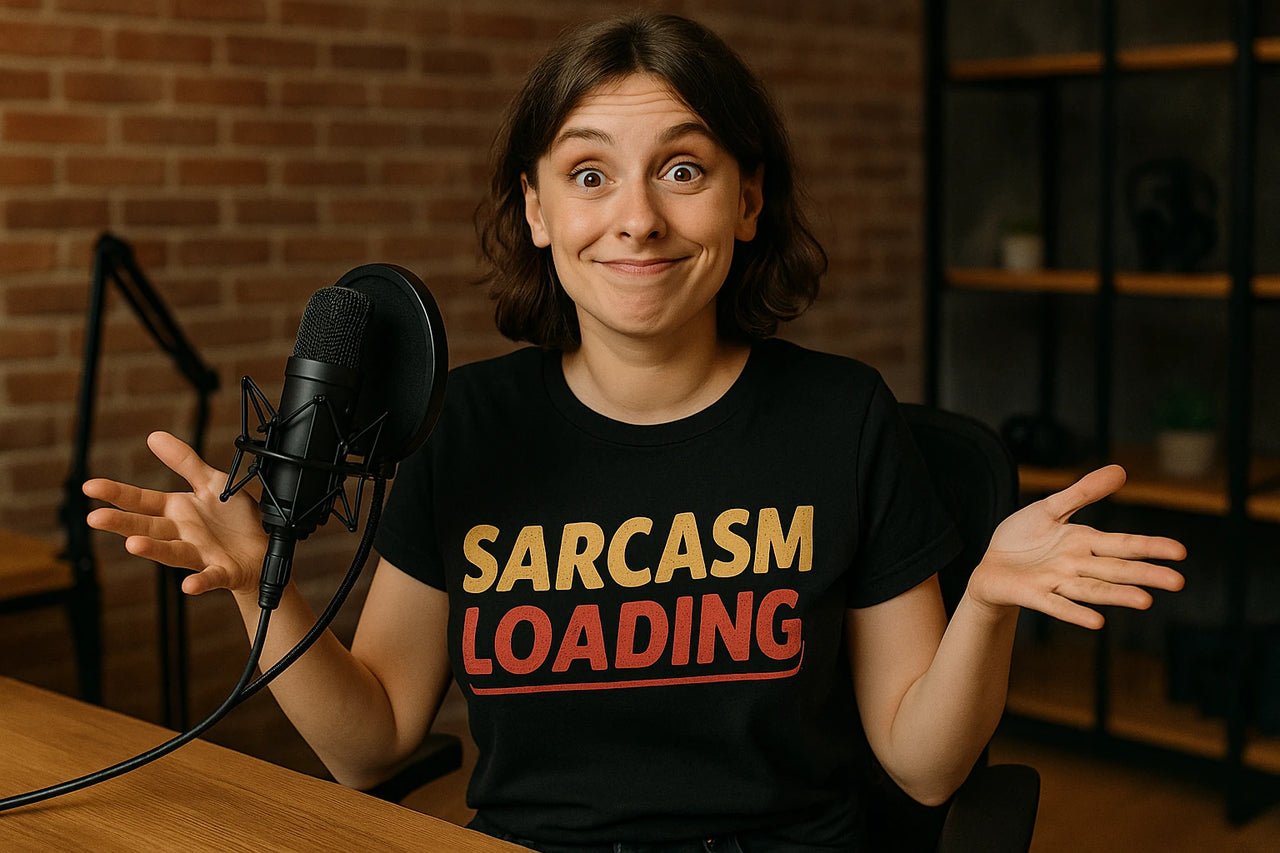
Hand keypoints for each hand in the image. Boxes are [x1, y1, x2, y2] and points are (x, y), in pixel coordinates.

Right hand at [83, 431, 267, 598]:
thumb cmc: (234, 519)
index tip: (89, 486)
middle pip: (148, 527)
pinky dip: (200, 582)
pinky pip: (210, 577)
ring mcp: (200, 554)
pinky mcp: (222, 571)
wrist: (264, 548)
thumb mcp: (211, 483)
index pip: (141, 501)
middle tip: (95, 518)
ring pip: (173, 552)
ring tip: (134, 544)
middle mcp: (182, 534)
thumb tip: (154, 436)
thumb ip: (184, 462)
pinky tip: (189, 585)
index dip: (117, 493)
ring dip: (153, 549)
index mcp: (177, 512)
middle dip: (122, 523)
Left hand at [966, 465, 1185, 628]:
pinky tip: (1096, 623)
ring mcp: (1056, 582)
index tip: (1181, 552)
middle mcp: (1076, 565)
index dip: (1150, 547)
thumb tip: (1122, 469)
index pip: (1123, 545)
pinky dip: (1075, 613)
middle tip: (1178, 582)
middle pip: (1115, 569)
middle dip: (1145, 574)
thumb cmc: (1024, 538)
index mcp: (1084, 543)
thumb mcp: (1050, 508)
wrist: (990, 564)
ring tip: (1145, 601)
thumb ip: (1083, 492)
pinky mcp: (1033, 594)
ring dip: (1117, 596)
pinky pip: (1056, 605)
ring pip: (1092, 590)